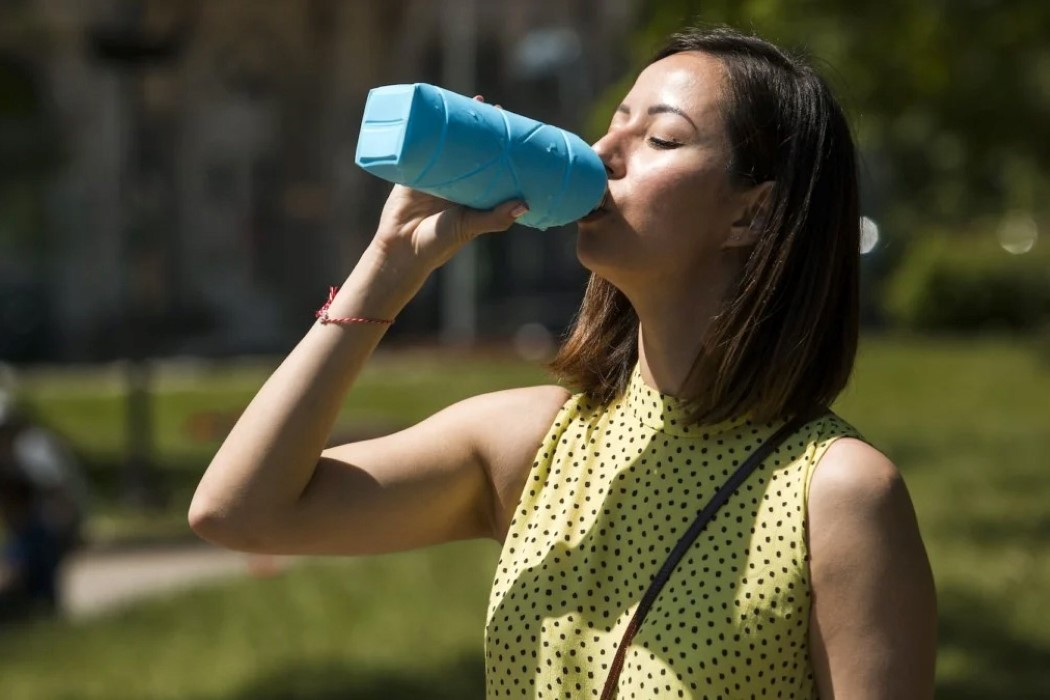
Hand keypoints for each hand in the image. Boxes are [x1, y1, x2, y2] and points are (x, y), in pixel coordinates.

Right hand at [371, 95, 526, 273]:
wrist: (401, 250)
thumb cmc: (439, 244)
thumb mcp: (469, 227)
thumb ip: (495, 219)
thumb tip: (524, 204)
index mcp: (474, 193)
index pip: (492, 163)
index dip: (501, 145)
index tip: (513, 126)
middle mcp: (456, 181)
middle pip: (471, 147)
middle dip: (479, 126)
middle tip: (491, 107)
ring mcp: (434, 173)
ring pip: (447, 142)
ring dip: (455, 122)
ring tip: (468, 102)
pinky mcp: (412, 170)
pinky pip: (420, 146)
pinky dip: (425, 130)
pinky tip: (432, 112)